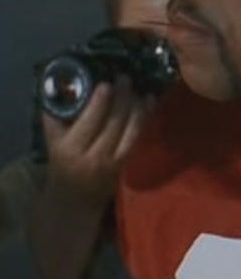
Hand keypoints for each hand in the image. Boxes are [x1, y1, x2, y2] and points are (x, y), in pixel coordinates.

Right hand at [30, 77, 153, 278]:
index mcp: (71, 150)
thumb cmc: (61, 164)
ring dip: (137, 107)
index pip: (89, 122)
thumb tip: (66, 86)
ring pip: (130, 130)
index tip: (106, 83)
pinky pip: (138, 137)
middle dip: (122, 99)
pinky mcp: (126, 164)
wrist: (74, 200)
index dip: (100, 102)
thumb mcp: (53, 142)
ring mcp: (114, 162)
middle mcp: (94, 157)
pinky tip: (148, 103)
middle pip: (113, 123)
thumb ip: (57, 117)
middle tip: (126, 78)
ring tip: (140, 88)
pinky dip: (144, 119)